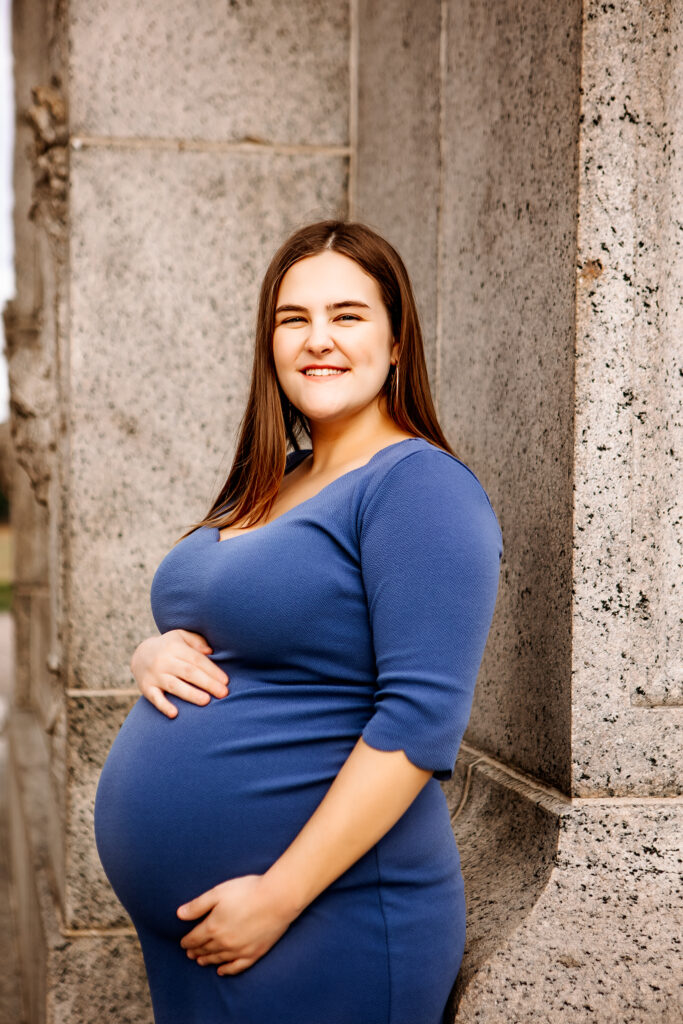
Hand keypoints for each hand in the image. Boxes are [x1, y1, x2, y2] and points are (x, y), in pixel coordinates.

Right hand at [131, 629, 228, 717]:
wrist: (140, 654)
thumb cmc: (169, 646)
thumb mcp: (181, 636)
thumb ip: (197, 641)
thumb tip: (210, 651)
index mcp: (175, 647)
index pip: (197, 660)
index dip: (212, 670)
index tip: (225, 681)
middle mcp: (164, 661)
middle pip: (189, 673)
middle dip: (207, 683)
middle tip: (223, 693)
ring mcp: (154, 675)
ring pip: (175, 686)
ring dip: (191, 694)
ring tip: (206, 701)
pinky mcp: (146, 688)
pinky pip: (155, 698)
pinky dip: (164, 706)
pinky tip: (175, 714)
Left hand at [177, 875, 295, 974]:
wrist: (277, 899)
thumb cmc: (247, 891)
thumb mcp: (218, 892)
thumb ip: (197, 905)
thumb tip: (178, 915)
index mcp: (213, 926)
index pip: (194, 939)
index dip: (186, 942)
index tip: (183, 943)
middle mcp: (224, 942)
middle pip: (205, 950)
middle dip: (195, 951)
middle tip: (190, 953)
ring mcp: (239, 950)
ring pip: (218, 959)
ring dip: (207, 960)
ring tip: (201, 961)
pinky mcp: (254, 953)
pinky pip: (236, 967)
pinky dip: (227, 970)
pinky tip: (222, 971)